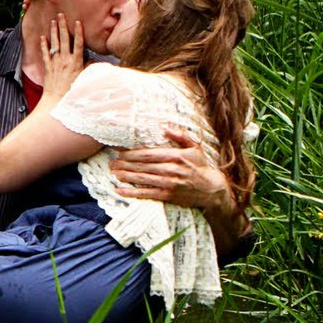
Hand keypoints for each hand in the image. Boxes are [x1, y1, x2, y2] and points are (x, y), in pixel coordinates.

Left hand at [42, 15, 88, 97]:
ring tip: (53, 21)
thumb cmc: (73, 92)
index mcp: (76, 62)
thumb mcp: (84, 79)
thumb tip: (92, 60)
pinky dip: (44, 45)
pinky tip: (43, 37)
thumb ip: (88, 68)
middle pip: (65, 40)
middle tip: (61, 15)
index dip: (78, 32)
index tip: (77, 22)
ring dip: (54, 32)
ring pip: (55, 44)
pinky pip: (45, 54)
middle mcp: (66, 60)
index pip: (78, 44)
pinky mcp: (48, 67)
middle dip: (63, 26)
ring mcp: (56, 63)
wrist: (58, 101)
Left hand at [109, 127, 230, 211]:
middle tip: (111, 162)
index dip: (132, 153)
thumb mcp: (194, 147)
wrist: (211, 190)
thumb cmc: (200, 166)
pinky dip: (131, 192)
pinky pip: (146, 194)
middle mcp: (171, 169)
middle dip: (124, 164)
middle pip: (142, 166)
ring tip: (113, 173)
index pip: (148, 154)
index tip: (119, 152)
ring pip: (142, 178)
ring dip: (125, 176)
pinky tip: (120, 190)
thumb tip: (164, 127)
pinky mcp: (167, 196)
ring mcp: (169, 184)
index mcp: (176, 155)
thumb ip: (180, 136)